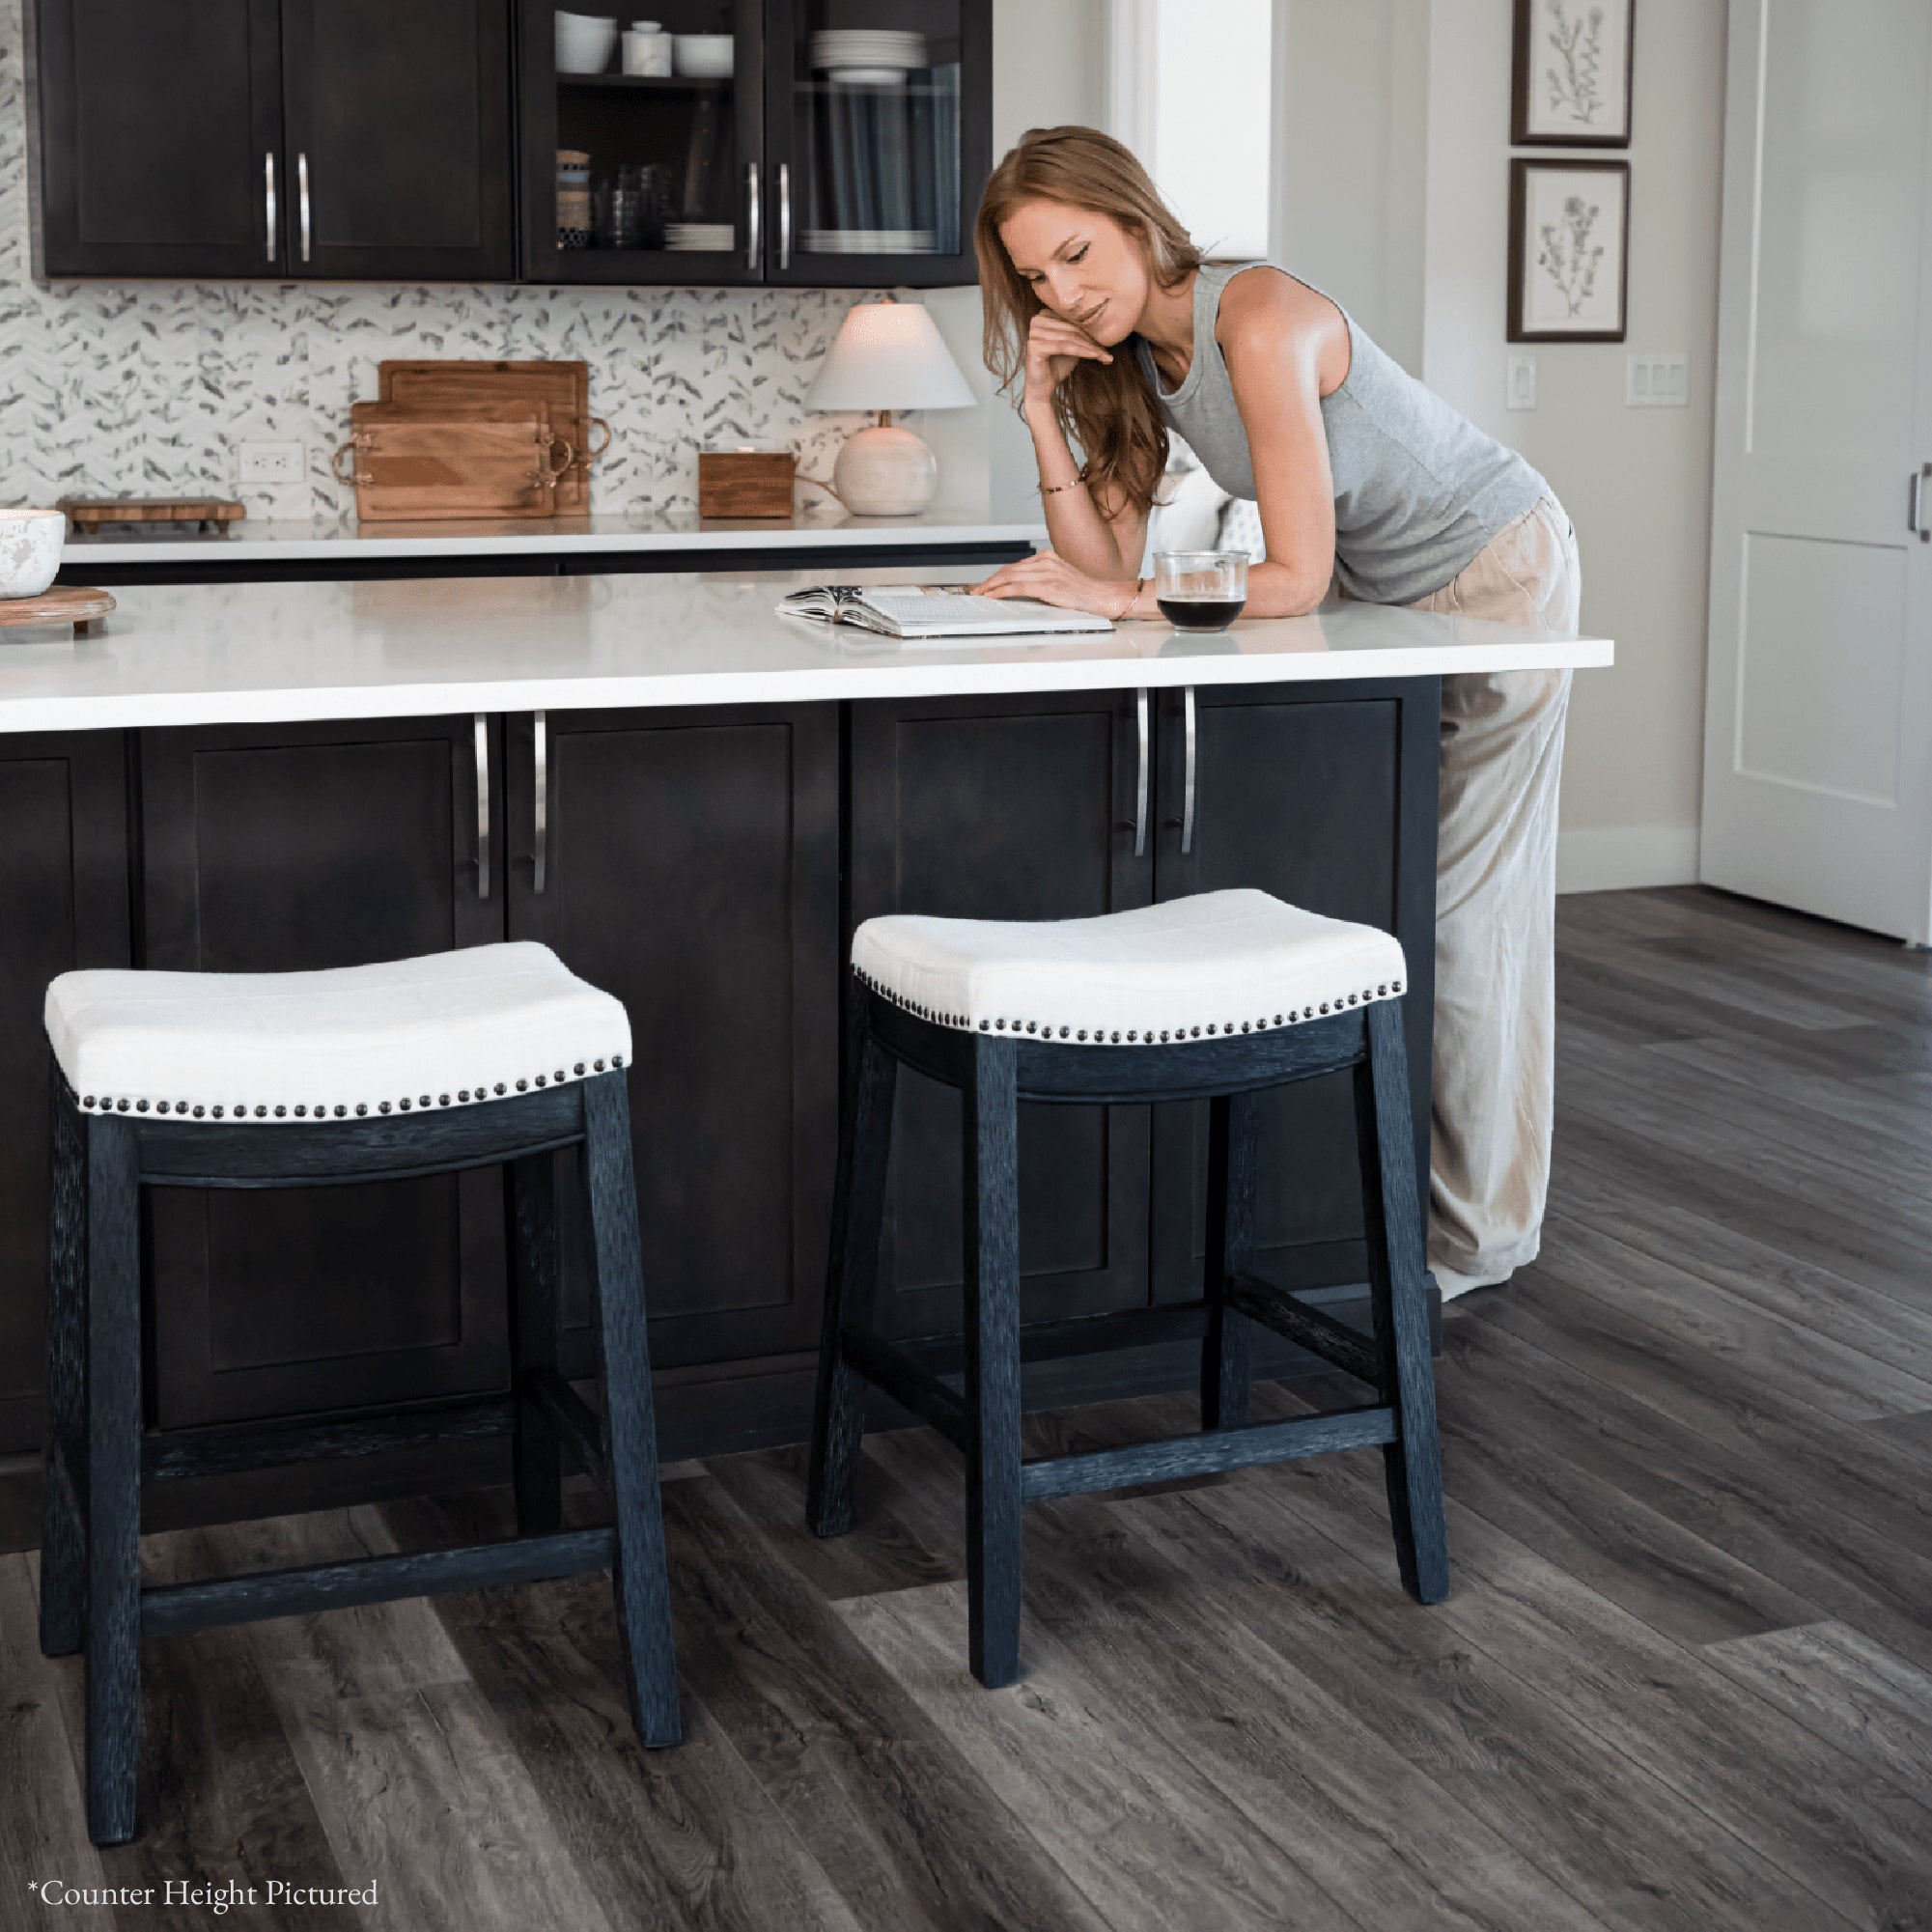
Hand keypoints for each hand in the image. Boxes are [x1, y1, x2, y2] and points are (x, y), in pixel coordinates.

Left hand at [973, 552, 1137, 617]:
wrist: (1102, 595)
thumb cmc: (1083, 592)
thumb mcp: (1060, 578)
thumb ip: (1042, 578)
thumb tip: (1020, 586)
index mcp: (1047, 557)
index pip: (1015, 566)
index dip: (997, 576)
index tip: (985, 584)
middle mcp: (1045, 561)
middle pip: (1008, 570)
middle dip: (989, 581)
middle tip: (975, 590)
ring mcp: (1046, 572)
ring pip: (1009, 577)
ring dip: (990, 587)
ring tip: (979, 594)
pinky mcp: (1047, 585)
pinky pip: (1017, 587)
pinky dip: (1001, 592)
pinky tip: (992, 597)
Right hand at [1024, 309, 1113, 412]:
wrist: (1042, 388)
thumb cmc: (1057, 365)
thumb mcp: (1072, 345)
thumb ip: (1082, 333)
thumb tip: (1107, 326)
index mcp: (1044, 315)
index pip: (1072, 320)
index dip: (1090, 331)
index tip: (1106, 344)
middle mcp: (1036, 320)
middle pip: (1071, 328)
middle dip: (1091, 340)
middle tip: (1107, 351)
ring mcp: (1034, 332)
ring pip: (1070, 337)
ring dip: (1089, 347)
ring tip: (1103, 355)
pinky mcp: (1034, 346)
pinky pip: (1064, 347)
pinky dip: (1081, 351)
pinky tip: (1095, 355)